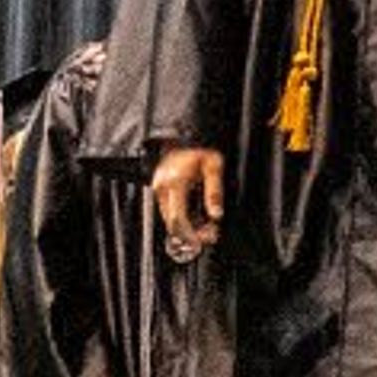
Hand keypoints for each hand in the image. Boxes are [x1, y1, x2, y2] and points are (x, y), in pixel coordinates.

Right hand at [151, 145, 225, 259]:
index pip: (178, 218)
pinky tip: (198, 215)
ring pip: (170, 217)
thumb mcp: (214, 167)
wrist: (184, 136)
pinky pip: (169, 209)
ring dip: (188, 225)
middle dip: (192, 232)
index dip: (189, 234)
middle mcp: (163, 188)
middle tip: (211, 234)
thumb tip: (217, 215)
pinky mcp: (160, 189)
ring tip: (209, 225)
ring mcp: (159, 189)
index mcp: (175, 184)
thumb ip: (215, 192)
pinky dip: (183, 216)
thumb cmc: (200, 149)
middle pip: (173, 222)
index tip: (203, 240)